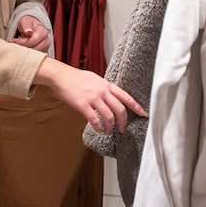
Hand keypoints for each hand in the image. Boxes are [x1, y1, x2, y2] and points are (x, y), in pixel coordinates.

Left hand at [10, 15, 50, 53]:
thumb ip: (26, 26)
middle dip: (22, 48)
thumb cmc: (28, 24)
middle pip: (33, 49)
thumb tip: (28, 32)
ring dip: (23, 52)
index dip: (22, 42)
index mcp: (43, 32)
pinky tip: (22, 49)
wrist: (32, 27)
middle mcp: (46, 41)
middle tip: (13, 44)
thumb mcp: (25, 21)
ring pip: (32, 55)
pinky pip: (33, 57)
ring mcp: (45, 49)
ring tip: (18, 46)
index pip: (32, 41)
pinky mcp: (41, 54)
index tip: (13, 40)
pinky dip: (26, 54)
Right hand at [33, 58, 147, 133]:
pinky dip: (98, 127)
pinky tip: (98, 129)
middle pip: (120, 109)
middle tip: (122, 129)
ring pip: (109, 116)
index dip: (136, 107)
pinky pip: (95, 119)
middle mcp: (102, 91)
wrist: (61, 76)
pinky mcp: (83, 105)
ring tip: (107, 130)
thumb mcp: (95, 79)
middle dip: (123, 122)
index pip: (126, 97)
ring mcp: (93, 98)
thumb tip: (111, 96)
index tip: (143, 114)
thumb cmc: (76, 77)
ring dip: (110, 127)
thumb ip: (104, 87)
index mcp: (107, 85)